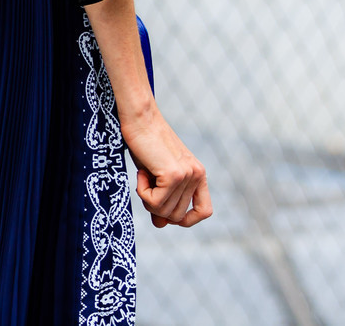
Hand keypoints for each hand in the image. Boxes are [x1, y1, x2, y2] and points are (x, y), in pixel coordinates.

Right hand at [121, 110, 211, 228]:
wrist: (139, 119)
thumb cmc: (145, 144)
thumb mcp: (156, 176)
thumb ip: (162, 199)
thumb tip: (161, 225)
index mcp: (198, 174)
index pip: (204, 211)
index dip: (186, 219)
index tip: (166, 213)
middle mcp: (197, 175)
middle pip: (177, 216)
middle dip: (156, 207)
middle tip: (145, 184)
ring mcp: (187, 175)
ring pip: (164, 211)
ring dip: (147, 198)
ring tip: (144, 175)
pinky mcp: (173, 175)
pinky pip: (155, 202)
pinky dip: (142, 192)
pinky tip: (141, 173)